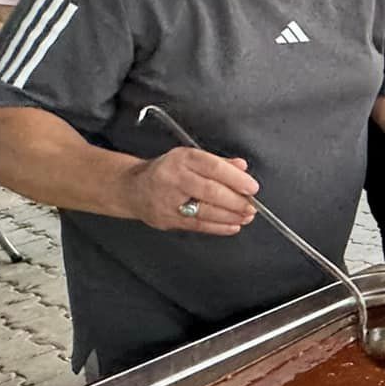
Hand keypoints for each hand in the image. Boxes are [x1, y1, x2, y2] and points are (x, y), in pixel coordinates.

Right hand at [122, 149, 257, 234]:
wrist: (132, 188)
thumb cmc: (166, 172)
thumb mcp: (189, 158)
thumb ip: (217, 163)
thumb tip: (241, 167)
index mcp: (182, 159)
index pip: (213, 167)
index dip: (235, 179)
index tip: (252, 187)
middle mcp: (174, 178)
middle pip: (210, 191)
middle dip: (235, 201)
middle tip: (252, 206)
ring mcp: (169, 200)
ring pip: (205, 210)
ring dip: (230, 216)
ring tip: (246, 216)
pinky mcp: (167, 219)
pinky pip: (197, 225)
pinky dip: (218, 227)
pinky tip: (232, 226)